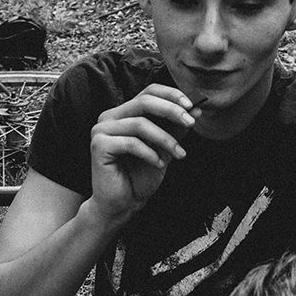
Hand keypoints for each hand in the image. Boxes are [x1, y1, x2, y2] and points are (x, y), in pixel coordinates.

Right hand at [83, 84, 197, 221]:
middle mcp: (110, 117)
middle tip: (191, 123)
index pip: (149, 91)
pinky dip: (150, 153)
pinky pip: (131, 143)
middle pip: (144, 102)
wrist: (123, 203)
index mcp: (124, 113)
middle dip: (171, 111)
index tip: (192, 105)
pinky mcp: (99, 145)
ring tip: (179, 154)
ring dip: (165, 139)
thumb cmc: (140, 176)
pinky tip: (159, 164)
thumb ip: (176, 129)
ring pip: (140, 124)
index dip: (171, 95)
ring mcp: (101, 130)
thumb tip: (196, 109)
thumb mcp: (164, 149)